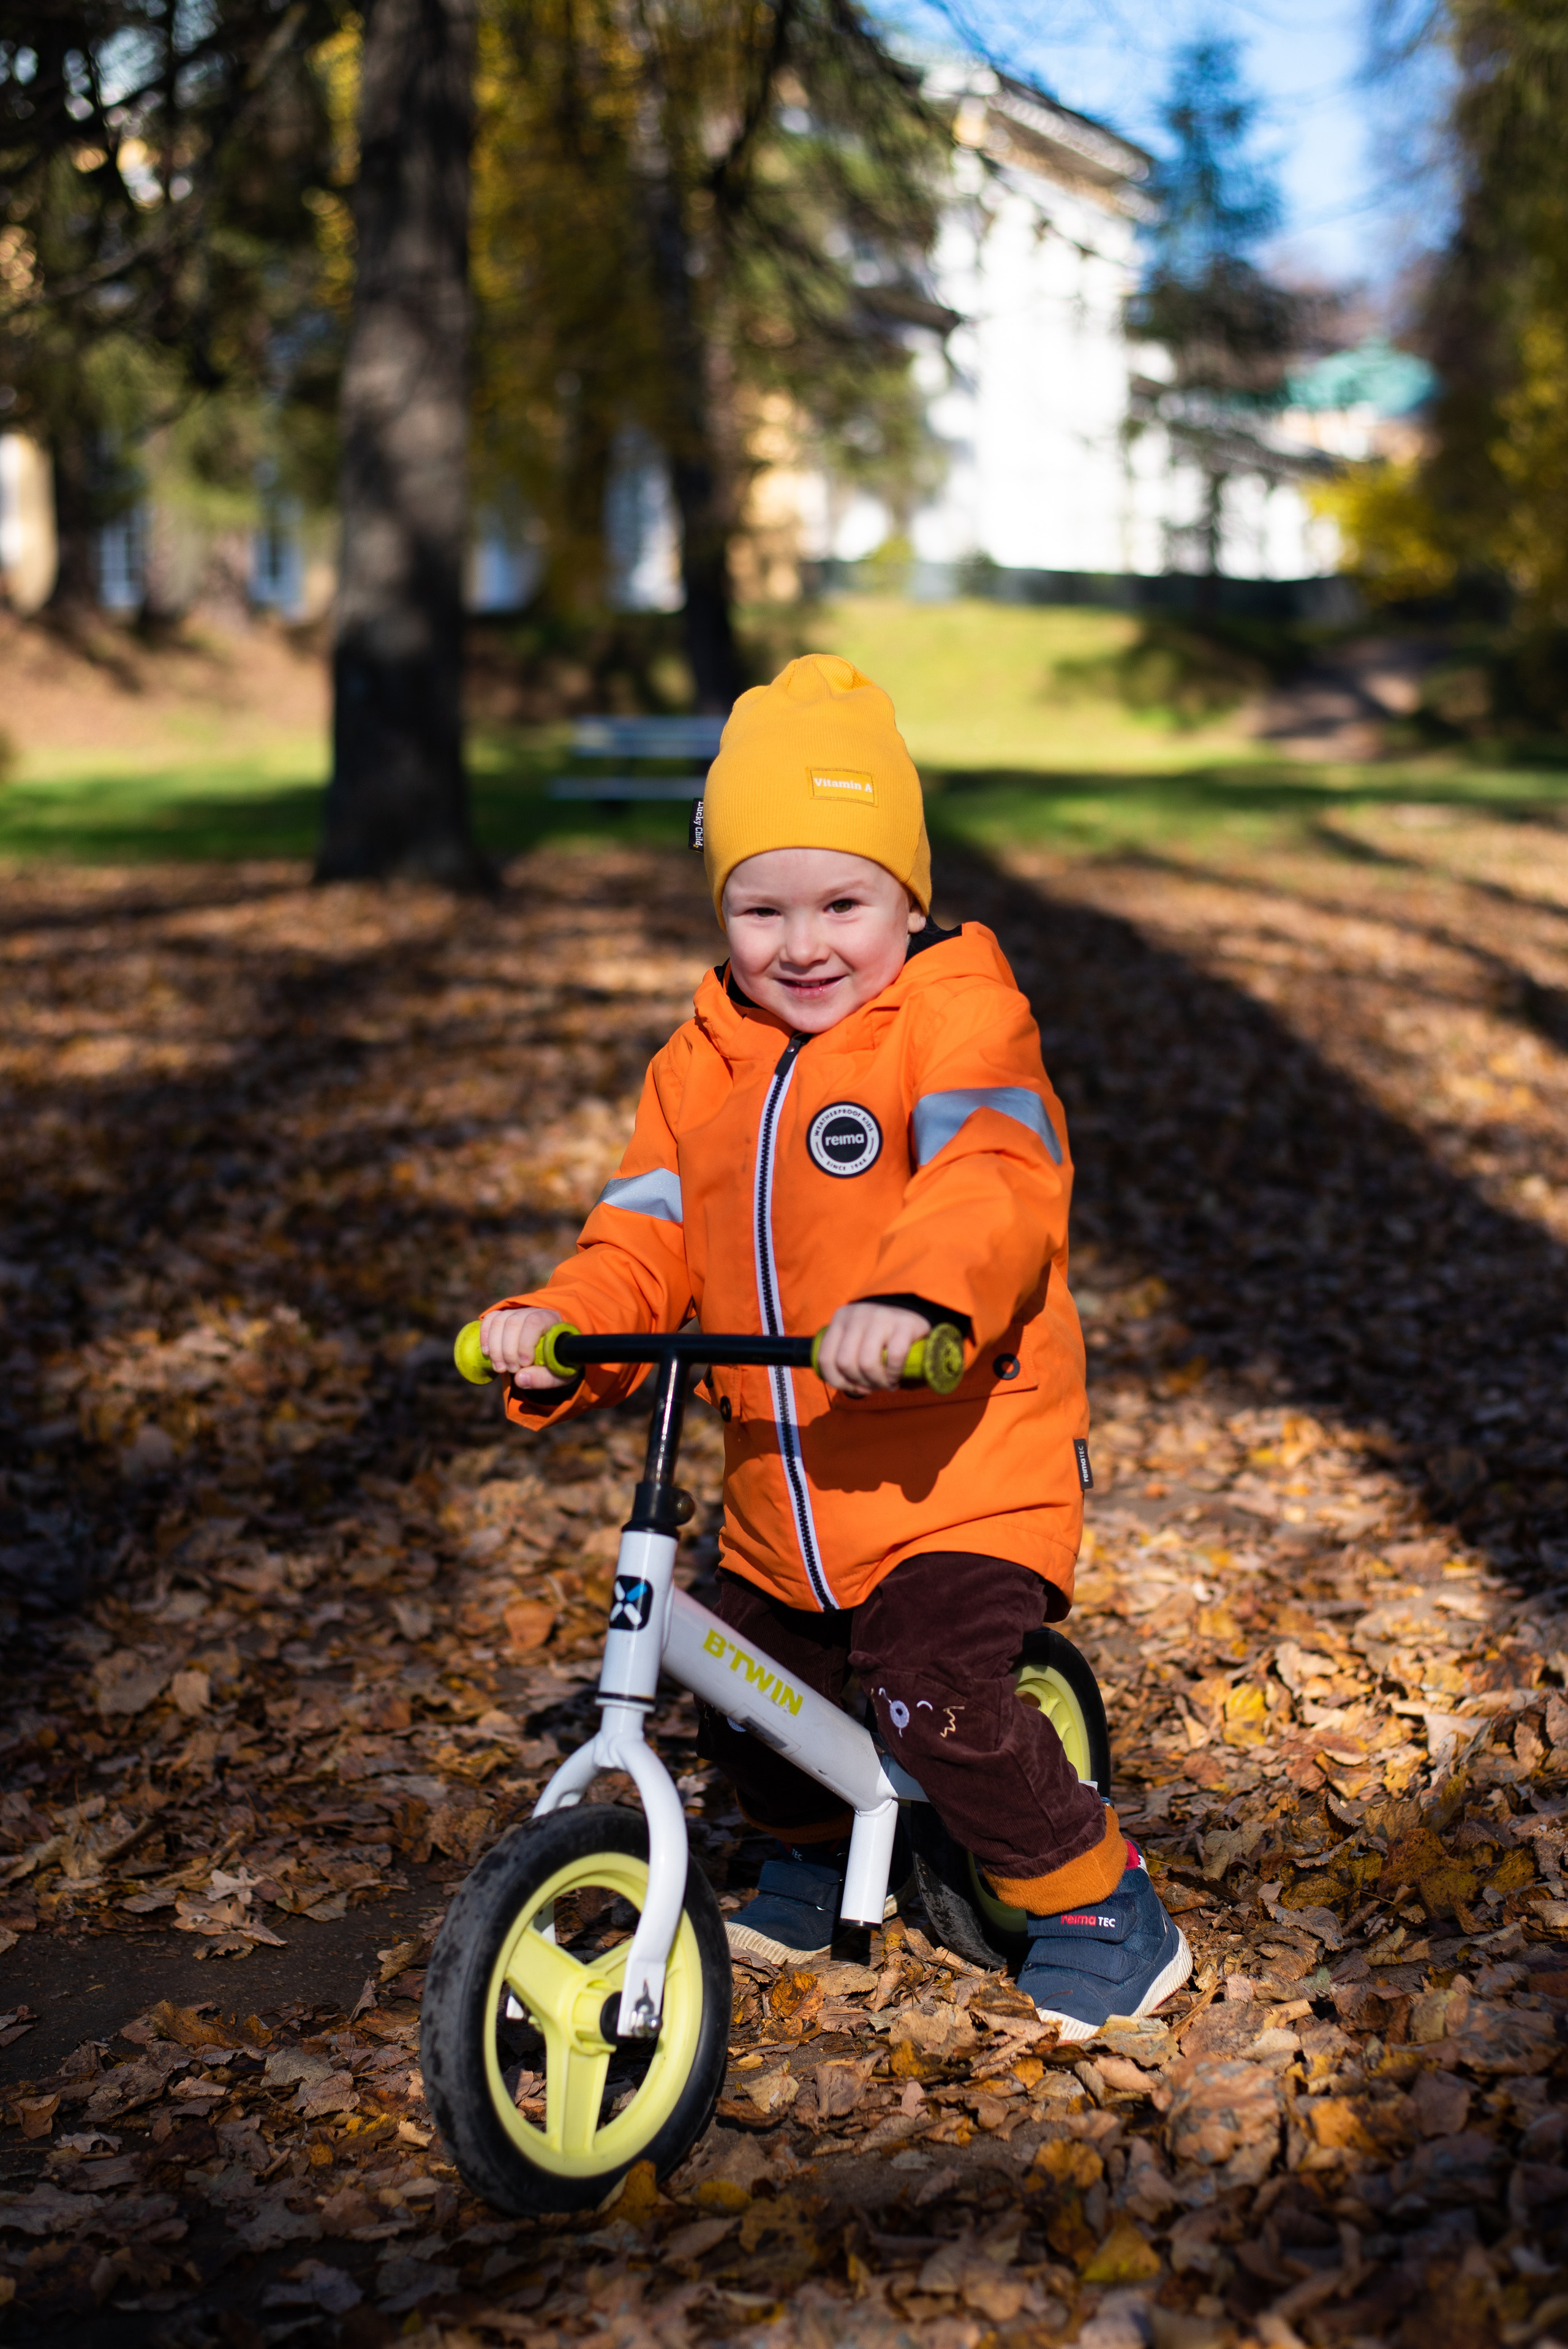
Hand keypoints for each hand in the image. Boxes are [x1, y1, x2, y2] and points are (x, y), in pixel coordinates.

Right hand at [480, 1306, 571, 1390]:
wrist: (552, 1352)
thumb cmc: (557, 1362)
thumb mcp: (558, 1374)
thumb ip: (544, 1378)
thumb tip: (519, 1379)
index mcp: (552, 1321)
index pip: (534, 1322)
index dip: (525, 1343)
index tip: (524, 1364)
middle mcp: (534, 1311)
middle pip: (513, 1322)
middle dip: (508, 1350)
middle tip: (511, 1370)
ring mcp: (518, 1312)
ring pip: (499, 1321)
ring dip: (495, 1347)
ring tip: (500, 1368)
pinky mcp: (504, 1316)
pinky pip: (490, 1319)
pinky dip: (485, 1336)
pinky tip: (487, 1353)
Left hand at [815, 1302, 930, 1396]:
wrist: (912, 1317)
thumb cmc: (880, 1338)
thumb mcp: (857, 1343)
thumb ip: (848, 1363)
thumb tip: (855, 1389)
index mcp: (841, 1319)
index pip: (825, 1358)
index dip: (837, 1381)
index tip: (853, 1386)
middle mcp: (857, 1315)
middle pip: (845, 1362)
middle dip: (859, 1382)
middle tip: (873, 1386)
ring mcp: (880, 1317)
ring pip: (867, 1363)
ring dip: (877, 1382)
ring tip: (886, 1384)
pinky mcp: (904, 1324)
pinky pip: (894, 1357)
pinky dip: (894, 1374)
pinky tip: (895, 1378)